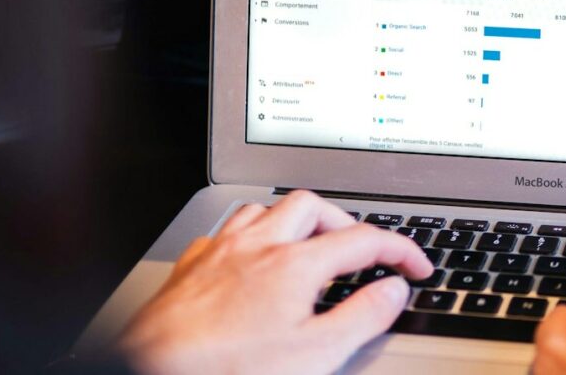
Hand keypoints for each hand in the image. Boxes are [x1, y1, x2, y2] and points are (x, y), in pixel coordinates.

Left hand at [117, 190, 431, 374]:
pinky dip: (251, 237)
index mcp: (294, 264)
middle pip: (313, 206)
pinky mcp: (189, 268)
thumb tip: (393, 290)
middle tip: (362, 252)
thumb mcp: (314, 356)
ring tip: (309, 245)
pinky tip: (250, 260)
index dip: (400, 250)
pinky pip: (226, 231)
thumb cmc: (226, 370)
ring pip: (265, 209)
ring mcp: (219, 252)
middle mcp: (257, 246)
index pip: (364, 240)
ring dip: (295, 221)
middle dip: (344, 222)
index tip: (415, 266)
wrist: (150, 371)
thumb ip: (362, 317)